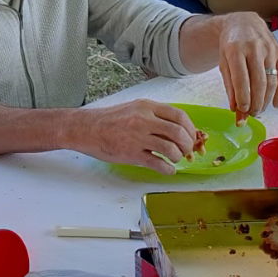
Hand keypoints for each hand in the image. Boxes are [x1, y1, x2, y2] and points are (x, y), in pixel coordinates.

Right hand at [71, 99, 195, 172]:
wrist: (86, 128)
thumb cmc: (109, 120)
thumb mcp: (134, 108)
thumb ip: (154, 115)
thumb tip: (176, 128)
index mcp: (147, 107)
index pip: (179, 116)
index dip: (190, 128)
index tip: (192, 137)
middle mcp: (144, 120)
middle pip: (178, 132)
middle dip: (187, 145)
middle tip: (186, 151)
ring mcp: (138, 137)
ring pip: (170, 149)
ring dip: (178, 157)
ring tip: (175, 159)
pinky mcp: (131, 154)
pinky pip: (157, 164)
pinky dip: (168, 169)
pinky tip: (168, 170)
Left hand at [215, 12, 277, 117]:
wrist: (243, 22)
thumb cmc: (231, 45)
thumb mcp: (224, 63)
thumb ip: (229, 86)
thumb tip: (236, 110)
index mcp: (235, 50)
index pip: (241, 79)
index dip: (243, 98)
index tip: (242, 111)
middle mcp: (254, 48)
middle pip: (259, 82)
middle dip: (256, 102)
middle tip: (252, 114)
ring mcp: (269, 49)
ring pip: (272, 81)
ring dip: (267, 100)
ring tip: (259, 110)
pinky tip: (277, 104)